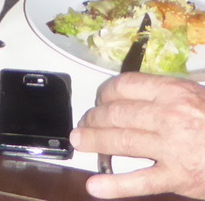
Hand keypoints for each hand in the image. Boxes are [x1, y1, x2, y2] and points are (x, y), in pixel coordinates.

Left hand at [72, 72, 204, 198]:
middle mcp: (169, 117)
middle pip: (116, 114)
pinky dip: (115, 185)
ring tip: (80, 142)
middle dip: (93, 118)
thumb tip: (133, 94)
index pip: (124, 87)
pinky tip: (96, 186)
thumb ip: (166, 95)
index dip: (105, 92)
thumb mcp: (197, 97)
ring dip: (94, 141)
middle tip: (84, 123)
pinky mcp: (178, 177)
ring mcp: (173, 148)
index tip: (98, 98)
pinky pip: (140, 181)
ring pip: (121, 141)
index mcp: (174, 93)